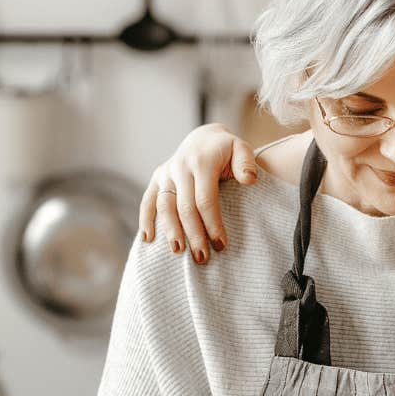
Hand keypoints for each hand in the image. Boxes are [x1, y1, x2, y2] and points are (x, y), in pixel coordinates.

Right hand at [137, 124, 257, 262]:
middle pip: (185, 207)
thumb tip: (249, 180)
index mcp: (202, 163)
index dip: (212, 224)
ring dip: (170, 231)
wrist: (204, 138)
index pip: (205, 199)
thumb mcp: (241, 149)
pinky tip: (147, 239)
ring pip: (165, 206)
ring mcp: (166, 173)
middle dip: (194, 234)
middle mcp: (180, 167)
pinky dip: (145, 219)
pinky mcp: (157, 178)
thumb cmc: (227, 151)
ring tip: (178, 252)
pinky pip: (148, 200)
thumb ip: (246, 163)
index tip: (221, 245)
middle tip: (202, 258)